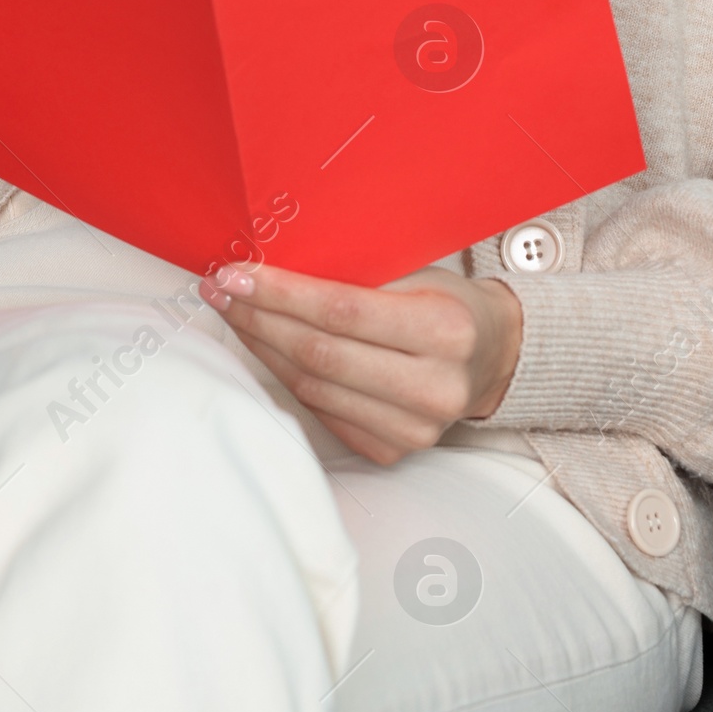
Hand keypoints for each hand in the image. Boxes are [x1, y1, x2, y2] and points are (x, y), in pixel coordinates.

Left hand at [198, 263, 523, 465]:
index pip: (342, 311)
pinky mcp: (394, 450)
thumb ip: (358, 273)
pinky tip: (269, 349)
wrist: (492, 357)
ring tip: (235, 314)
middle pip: (320, 353)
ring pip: (313, 386)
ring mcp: (414, 428)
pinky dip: (288, 378)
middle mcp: (434, 387)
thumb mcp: (417, 271)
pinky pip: (322, 411)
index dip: (281, 293)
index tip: (236, 273)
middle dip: (259, 318)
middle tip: (221, 290)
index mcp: (445, 330)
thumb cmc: (446, 303)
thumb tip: (271, 261)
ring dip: (264, 348)